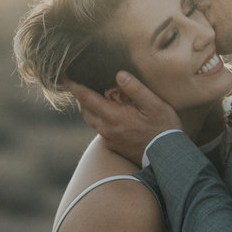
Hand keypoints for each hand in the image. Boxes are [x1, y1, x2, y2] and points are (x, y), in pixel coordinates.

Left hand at [67, 71, 181, 165]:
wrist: (167, 157)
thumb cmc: (163, 129)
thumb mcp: (155, 105)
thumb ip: (136, 89)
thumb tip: (119, 74)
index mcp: (114, 116)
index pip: (86, 98)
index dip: (73, 86)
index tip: (64, 76)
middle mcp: (106, 129)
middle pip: (84, 109)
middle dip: (81, 96)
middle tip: (83, 83)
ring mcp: (109, 139)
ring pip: (92, 120)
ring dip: (91, 107)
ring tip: (98, 96)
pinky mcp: (114, 146)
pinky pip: (101, 129)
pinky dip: (101, 118)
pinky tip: (113, 113)